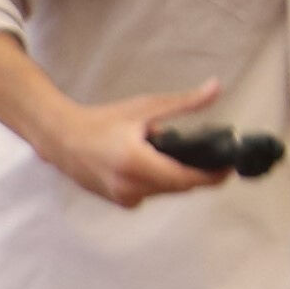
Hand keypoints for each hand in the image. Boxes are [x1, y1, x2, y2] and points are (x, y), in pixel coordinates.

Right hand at [25, 79, 230, 209]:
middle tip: (209, 158)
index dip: (211, 176)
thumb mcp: (145, 107)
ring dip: (174, 177)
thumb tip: (216, 87)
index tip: (228, 167)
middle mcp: (129, 186)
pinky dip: (156, 181)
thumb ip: (184, 102)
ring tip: (173, 155)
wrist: (61, 138)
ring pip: (164, 192)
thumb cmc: (102, 120)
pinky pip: (149, 194)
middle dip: (195, 174)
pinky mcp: (118, 201)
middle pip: (178, 188)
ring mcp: (122, 196)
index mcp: (137, 163)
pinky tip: (150, 164)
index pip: (185, 179)